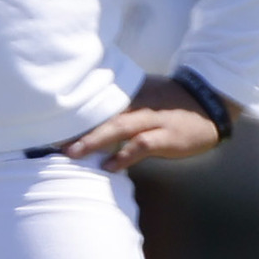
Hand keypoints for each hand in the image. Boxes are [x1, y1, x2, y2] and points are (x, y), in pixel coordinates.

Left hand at [57, 73, 223, 172]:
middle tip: (52, 140)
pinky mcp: (167, 135)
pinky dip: (124, 155)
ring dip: (94, 140)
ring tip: (72, 154)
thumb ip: (119, 102)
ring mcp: (153, 118)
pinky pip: (142, 144)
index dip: (74, 112)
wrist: (209, 104)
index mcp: (130, 92)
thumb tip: (90, 115)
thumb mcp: (144, 95)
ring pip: (119, 126)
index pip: (98, 100)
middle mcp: (139, 102)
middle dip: (76, 127)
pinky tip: (109, 166)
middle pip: (103, 112)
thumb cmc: (172, 104)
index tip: (50, 123)